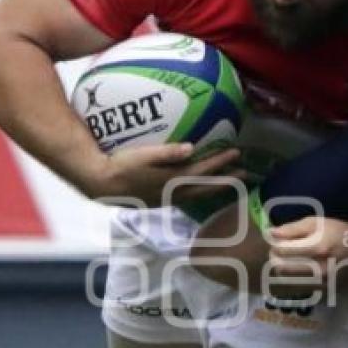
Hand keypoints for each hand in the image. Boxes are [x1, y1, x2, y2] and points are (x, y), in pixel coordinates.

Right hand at [81, 144, 244, 207]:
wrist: (101, 184)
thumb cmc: (121, 165)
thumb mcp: (143, 155)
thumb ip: (167, 152)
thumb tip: (191, 148)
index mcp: (172, 180)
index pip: (203, 170)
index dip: (221, 162)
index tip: (237, 153)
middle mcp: (174, 193)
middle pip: (207, 187)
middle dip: (228, 180)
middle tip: (246, 174)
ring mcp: (167, 199)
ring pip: (198, 193)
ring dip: (215, 187)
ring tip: (229, 182)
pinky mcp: (160, 200)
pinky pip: (187, 196)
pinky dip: (200, 190)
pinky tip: (201, 186)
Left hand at [268, 218, 347, 282]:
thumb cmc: (339, 232)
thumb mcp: (317, 223)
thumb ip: (293, 228)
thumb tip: (270, 233)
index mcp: (317, 248)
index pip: (281, 250)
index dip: (274, 245)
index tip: (276, 241)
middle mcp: (318, 268)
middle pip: (281, 268)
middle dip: (275, 258)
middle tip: (279, 251)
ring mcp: (322, 282)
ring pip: (288, 280)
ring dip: (283, 269)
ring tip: (289, 259)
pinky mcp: (324, 290)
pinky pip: (299, 286)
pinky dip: (294, 278)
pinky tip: (300, 269)